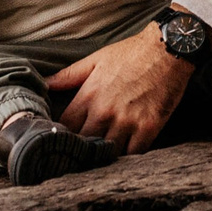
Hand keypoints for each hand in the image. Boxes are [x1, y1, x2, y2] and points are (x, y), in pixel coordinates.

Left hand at [44, 27, 190, 152]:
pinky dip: (128, 158)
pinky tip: (125, 157)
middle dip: (81, 151)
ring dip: (104, 158)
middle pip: (84, 144)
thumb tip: (44, 83)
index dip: (61, 136)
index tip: (62, 141)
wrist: (167, 49)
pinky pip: (133, 154)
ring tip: (102, 160)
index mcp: (89, 94)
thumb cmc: (130, 53)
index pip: (65, 126)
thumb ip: (68, 75)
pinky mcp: (148, 128)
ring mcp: (127, 121)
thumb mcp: (95, 59)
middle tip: (80, 157)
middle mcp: (105, 111)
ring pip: (108, 153)